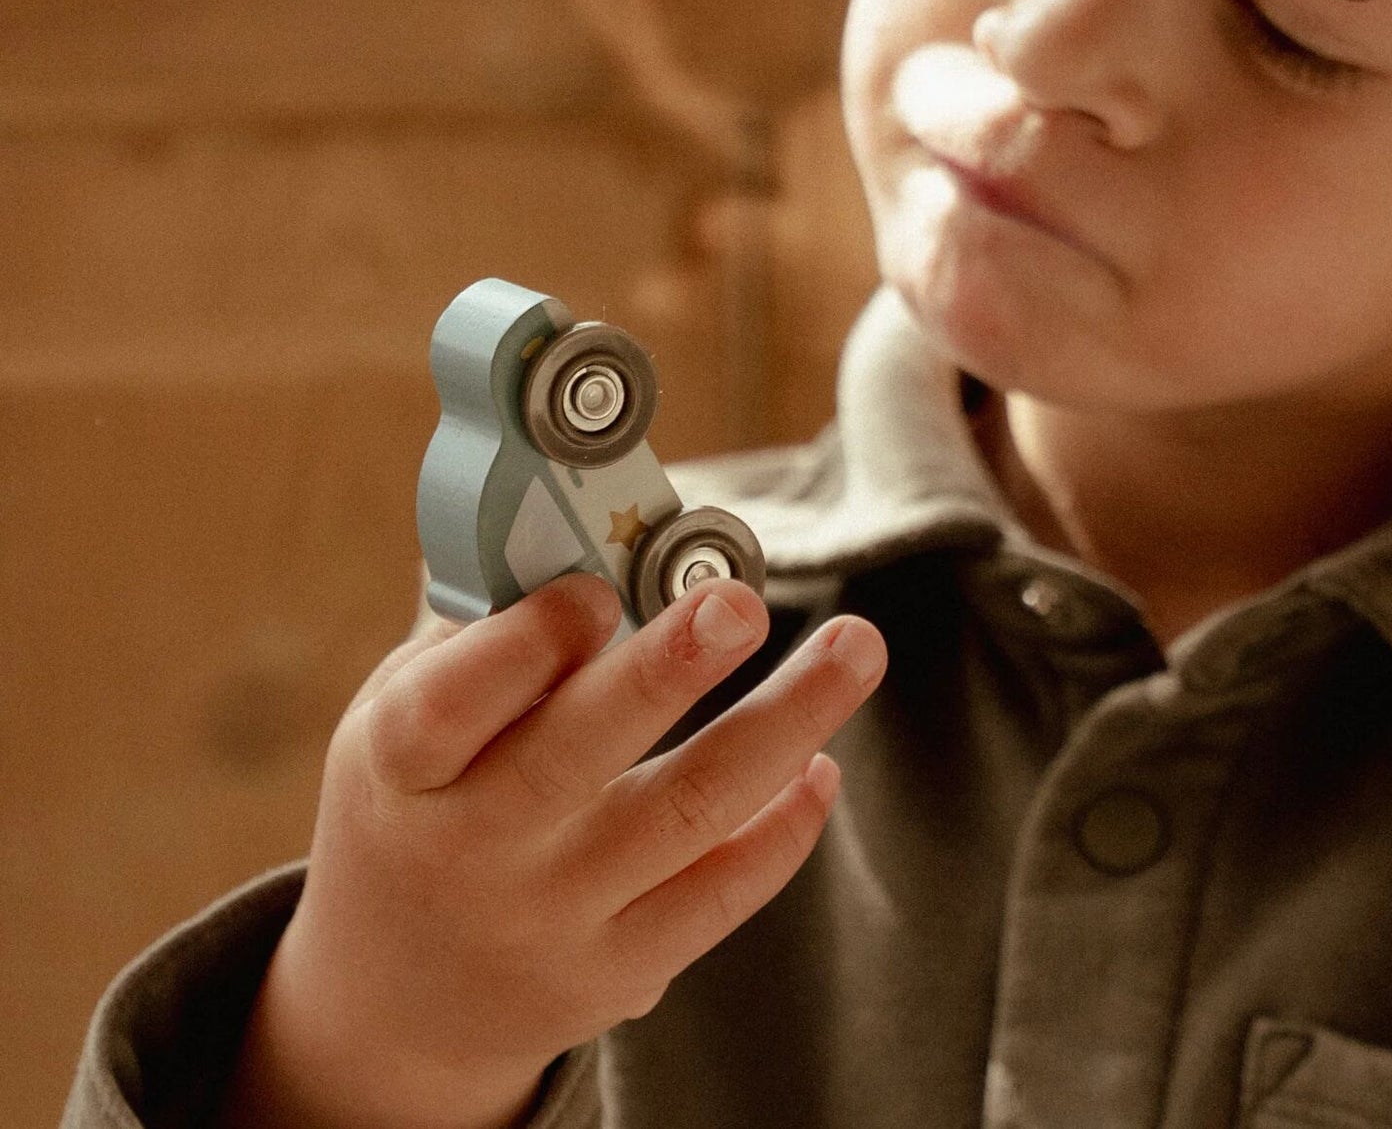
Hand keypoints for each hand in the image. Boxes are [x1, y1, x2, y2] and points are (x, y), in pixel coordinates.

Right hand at [225, 572, 885, 1128]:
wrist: (388, 1006)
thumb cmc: (415, 806)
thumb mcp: (398, 720)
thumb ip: (482, 634)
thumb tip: (586, 531)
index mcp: (402, 768)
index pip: (451, 703)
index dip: (526, 643)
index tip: (595, 588)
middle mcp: (473, 849)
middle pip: (580, 752)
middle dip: (669, 669)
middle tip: (741, 602)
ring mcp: (549, 918)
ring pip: (686, 813)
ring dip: (785, 721)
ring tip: (857, 646)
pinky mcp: (615, 973)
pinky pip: (718, 895)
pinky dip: (782, 827)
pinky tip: (821, 762)